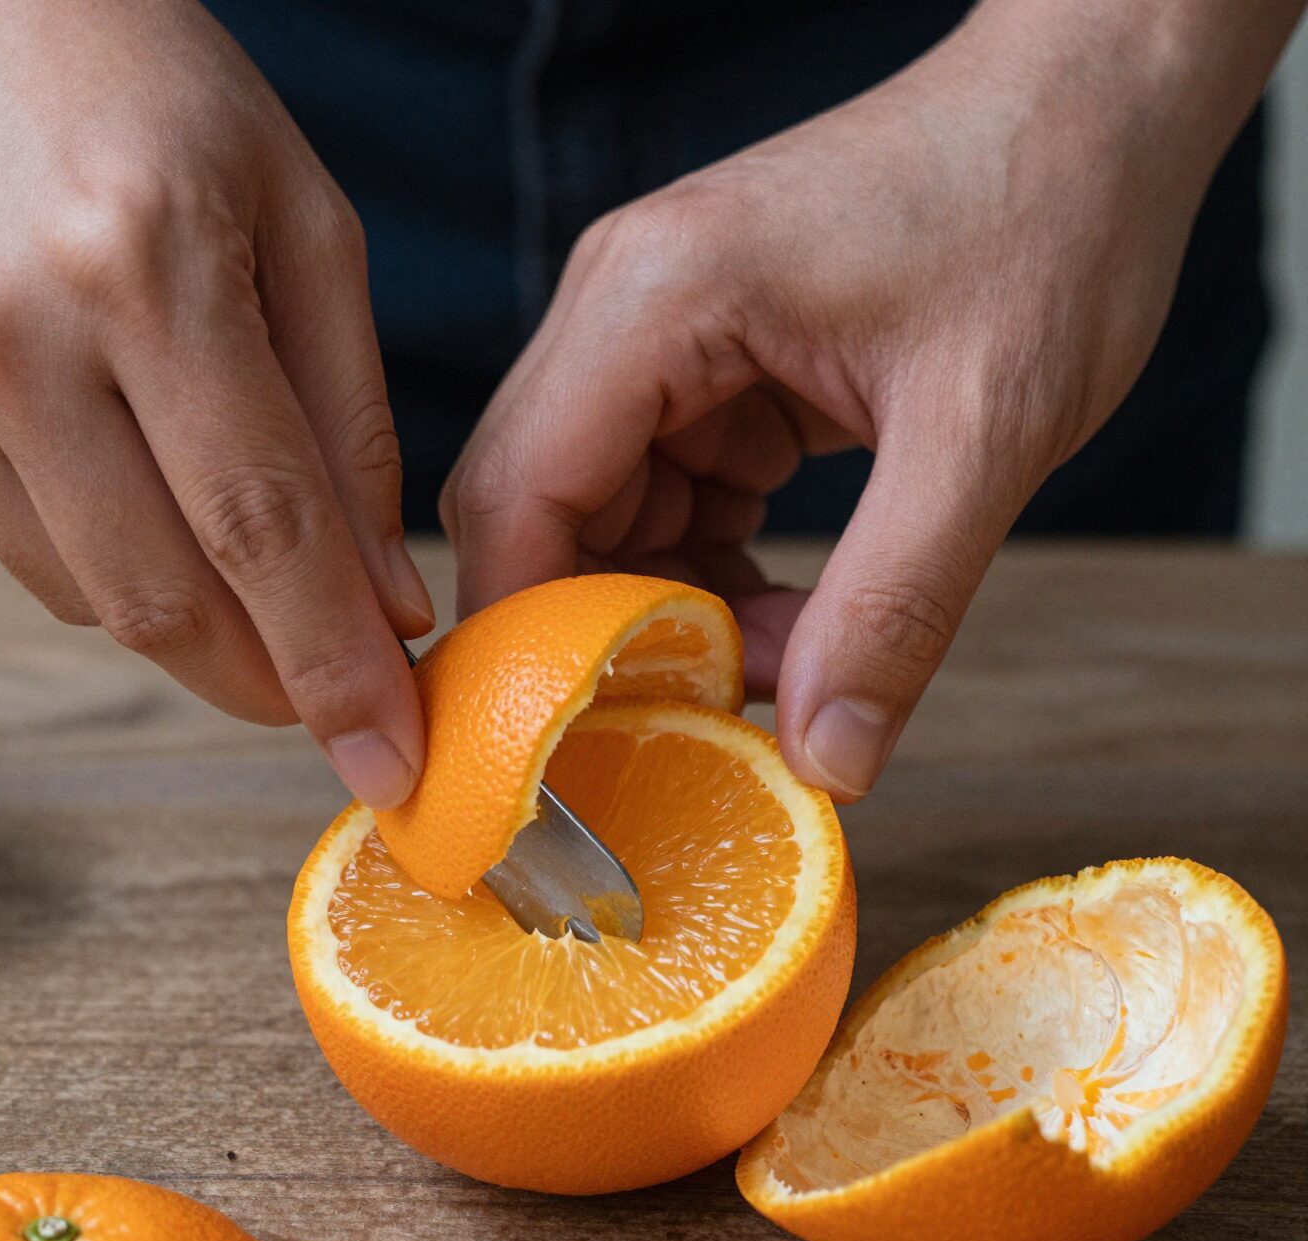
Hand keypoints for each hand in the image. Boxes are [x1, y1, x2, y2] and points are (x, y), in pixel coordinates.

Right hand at [0, 0, 431, 805]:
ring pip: (86, 595)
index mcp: (141, 259)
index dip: (334, 669)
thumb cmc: (156, 98)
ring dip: (190, 620)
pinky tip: (129, 485)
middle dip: (266, 682)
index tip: (393, 763)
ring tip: (241, 560)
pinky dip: (103, 559)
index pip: (262, 528)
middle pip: (160, 599)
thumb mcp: (308, 228)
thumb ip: (354, 430)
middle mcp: (5, 329)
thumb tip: (384, 608)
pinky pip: (17, 551)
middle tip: (333, 699)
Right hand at [442, 0, 1299, 799]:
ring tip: (787, 658)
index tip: (578, 744)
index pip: (516, 493)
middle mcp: (626, 309)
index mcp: (655, 296)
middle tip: (705, 713)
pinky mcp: (708, 370)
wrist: (1096, 106)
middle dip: (605, 635)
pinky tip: (792, 615)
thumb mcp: (985, 430)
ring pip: (599, 523)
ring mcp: (661, 340)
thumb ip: (896, 605)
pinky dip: (709, 579)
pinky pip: (665, 506)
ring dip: (669, 614)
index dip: (528, 637)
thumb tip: (826, 761)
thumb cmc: (1049, 213)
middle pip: (537, 515)